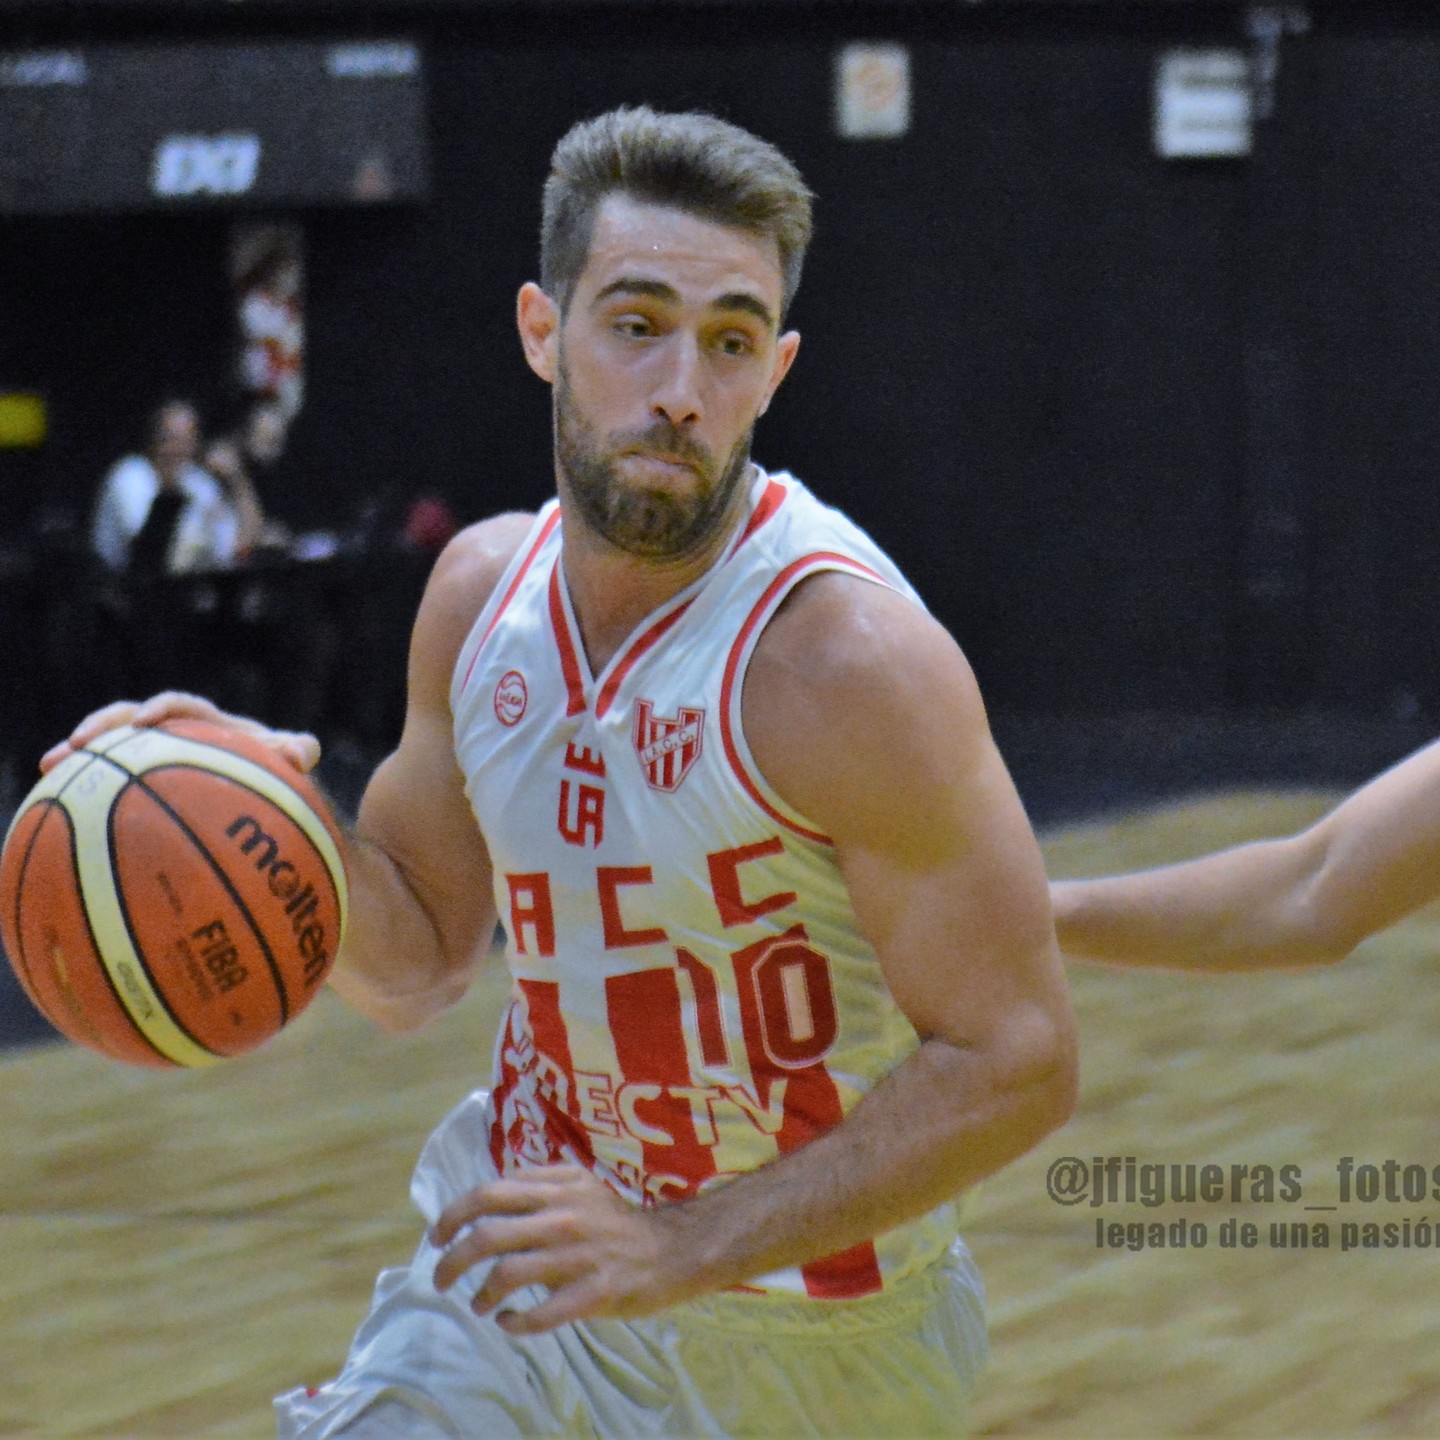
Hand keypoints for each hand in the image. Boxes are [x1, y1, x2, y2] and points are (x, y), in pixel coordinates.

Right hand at [40, 691, 319, 776]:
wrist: (268, 798)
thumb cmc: (280, 777)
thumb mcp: (291, 765)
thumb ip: (297, 751)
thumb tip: (302, 750)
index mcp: (209, 725)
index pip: (181, 707)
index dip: (161, 709)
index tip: (143, 722)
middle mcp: (178, 736)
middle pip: (129, 721)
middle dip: (100, 726)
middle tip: (73, 743)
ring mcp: (157, 759)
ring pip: (110, 752)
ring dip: (78, 757)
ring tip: (47, 768)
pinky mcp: (144, 783)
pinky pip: (110, 786)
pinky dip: (85, 796)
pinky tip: (57, 817)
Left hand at [429, 1164, 699, 1334]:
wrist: (671, 1250)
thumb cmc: (618, 1221)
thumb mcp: (581, 1184)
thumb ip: (541, 1179)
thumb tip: (498, 1185)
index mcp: (556, 1189)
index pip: (489, 1194)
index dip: (453, 1215)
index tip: (437, 1236)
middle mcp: (562, 1218)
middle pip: (488, 1235)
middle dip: (452, 1260)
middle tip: (441, 1280)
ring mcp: (577, 1256)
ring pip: (508, 1274)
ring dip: (481, 1294)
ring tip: (477, 1305)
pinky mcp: (594, 1292)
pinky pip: (543, 1314)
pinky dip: (516, 1323)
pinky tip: (507, 1323)